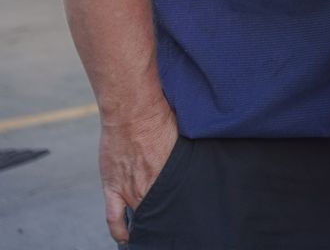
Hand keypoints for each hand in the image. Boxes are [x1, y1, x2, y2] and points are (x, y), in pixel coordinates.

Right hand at [99, 99, 176, 243]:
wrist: (133, 112)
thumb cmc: (161, 120)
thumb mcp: (181, 141)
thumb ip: (183, 159)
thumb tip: (197, 163)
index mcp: (170, 177)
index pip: (178, 202)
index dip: (181, 210)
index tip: (185, 214)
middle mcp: (151, 187)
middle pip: (160, 211)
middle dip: (166, 216)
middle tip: (171, 221)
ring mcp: (129, 189)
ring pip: (140, 215)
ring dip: (146, 222)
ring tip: (152, 229)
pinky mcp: (112, 186)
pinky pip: (113, 216)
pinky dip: (119, 229)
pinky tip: (126, 237)